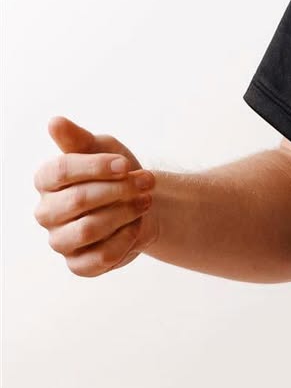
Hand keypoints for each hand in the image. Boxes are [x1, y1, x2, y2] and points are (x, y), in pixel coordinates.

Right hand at [34, 117, 158, 276]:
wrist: (143, 202)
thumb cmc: (117, 172)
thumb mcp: (103, 148)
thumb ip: (77, 139)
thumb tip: (54, 122)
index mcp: (46, 181)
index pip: (61, 170)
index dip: (96, 167)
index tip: (126, 164)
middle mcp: (46, 212)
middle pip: (79, 200)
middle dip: (120, 189)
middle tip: (147, 181)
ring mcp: (60, 241)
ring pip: (89, 229)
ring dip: (125, 213)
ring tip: (145, 201)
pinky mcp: (79, 265)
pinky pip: (100, 257)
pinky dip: (125, 239)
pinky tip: (136, 225)